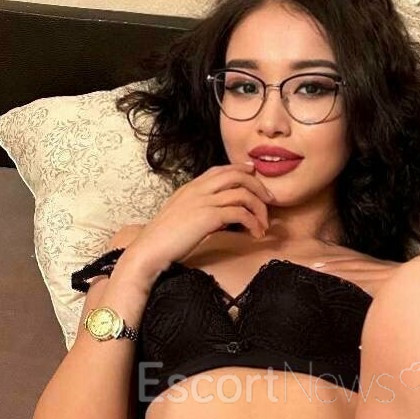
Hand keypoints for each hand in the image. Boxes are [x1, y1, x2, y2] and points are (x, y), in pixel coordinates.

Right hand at [121, 162, 273, 282]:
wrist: (150, 249)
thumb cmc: (164, 239)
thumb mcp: (181, 216)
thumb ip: (198, 209)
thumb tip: (219, 214)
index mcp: (191, 187)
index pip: (221, 169)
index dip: (241, 170)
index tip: (255, 177)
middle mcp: (198, 189)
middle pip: (236, 175)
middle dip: (258, 186)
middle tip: (269, 201)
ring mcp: (203, 201)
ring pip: (242, 193)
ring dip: (259, 209)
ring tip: (264, 225)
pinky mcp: (208, 217)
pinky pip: (240, 213)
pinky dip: (253, 222)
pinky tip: (255, 234)